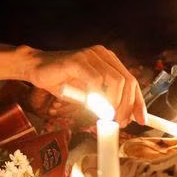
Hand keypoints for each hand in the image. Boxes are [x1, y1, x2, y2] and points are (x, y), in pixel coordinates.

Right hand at [27, 46, 144, 125]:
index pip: (131, 81)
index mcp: (108, 60)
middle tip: (120, 122)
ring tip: (107, 117)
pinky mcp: (78, 60)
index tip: (141, 119)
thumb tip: (119, 117)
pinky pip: (95, 80)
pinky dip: (97, 96)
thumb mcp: (86, 95)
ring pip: (115, 81)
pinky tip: (91, 106)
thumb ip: (102, 102)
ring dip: (113, 103)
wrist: (35, 68)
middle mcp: (103, 54)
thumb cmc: (60, 80)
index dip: (138, 102)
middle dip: (126, 106)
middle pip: (127, 81)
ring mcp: (91, 55)